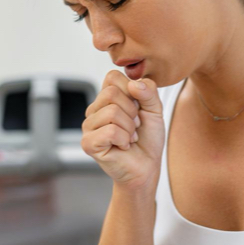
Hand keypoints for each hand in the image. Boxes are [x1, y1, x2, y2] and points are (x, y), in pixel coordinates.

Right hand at [81, 70, 165, 191]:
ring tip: (130, 137)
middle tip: (135, 126)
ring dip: (129, 128)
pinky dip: (124, 139)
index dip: (130, 90)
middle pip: (111, 93)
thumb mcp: (155, 109)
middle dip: (132, 111)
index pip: (112, 76)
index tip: (137, 108)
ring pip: (112, 112)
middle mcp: (94, 110)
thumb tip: (133, 84)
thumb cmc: (148, 139)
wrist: (146, 167)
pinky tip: (123, 146)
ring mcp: (88, 126)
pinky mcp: (88, 143)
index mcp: (106, 98)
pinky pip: (110, 131)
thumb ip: (149, 91)